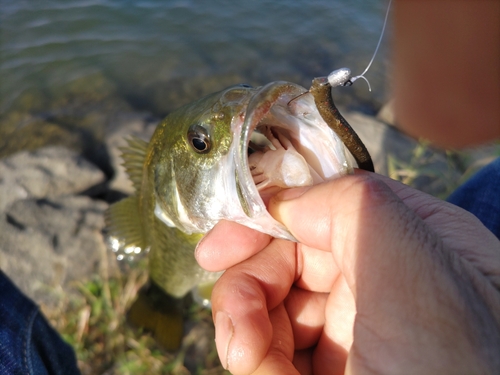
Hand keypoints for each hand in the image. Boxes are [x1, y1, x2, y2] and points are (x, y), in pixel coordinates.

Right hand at [196, 172, 499, 374]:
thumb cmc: (458, 369)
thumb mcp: (413, 267)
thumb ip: (351, 204)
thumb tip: (282, 204)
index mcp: (409, 238)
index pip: (319, 209)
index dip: (261, 222)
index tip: (216, 249)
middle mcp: (381, 279)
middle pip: (287, 260)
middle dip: (249, 287)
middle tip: (236, 323)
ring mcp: (356, 331)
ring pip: (272, 308)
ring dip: (245, 331)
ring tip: (248, 359)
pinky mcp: (335, 371)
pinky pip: (275, 353)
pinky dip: (257, 362)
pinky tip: (260, 373)